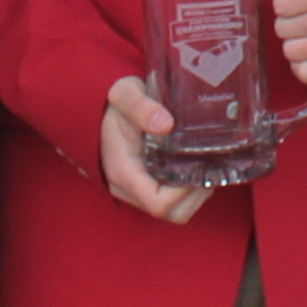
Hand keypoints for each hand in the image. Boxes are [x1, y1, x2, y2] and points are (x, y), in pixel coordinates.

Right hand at [99, 76, 208, 223]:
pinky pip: (169, 202)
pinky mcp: (142, 187)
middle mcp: (126, 188)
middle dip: (196, 196)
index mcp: (123, 171)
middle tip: (209, 168)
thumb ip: (141, 106)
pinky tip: (193, 168)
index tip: (199, 167)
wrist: (98, 108)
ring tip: (204, 169)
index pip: (159, 203)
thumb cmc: (113, 102)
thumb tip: (165, 124)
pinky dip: (187, 192)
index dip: (185, 192)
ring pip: (173, 212)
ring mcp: (134, 191)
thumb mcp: (125, 94)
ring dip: (194, 196)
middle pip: (171, 213)